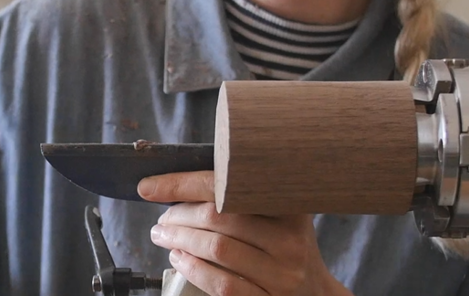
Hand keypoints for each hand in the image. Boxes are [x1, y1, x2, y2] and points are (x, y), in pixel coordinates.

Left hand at [138, 171, 351, 295]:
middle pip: (220, 217)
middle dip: (179, 215)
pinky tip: (180, 259)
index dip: (184, 184)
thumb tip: (186, 185)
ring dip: (180, 241)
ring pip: (218, 249)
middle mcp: (290, 238)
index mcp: (290, 206)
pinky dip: (194, 270)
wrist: (316, 293)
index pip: (230, 186)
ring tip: (163, 235)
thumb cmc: (288, 247)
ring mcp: (282, 272)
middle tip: (161, 218)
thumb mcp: (282, 216)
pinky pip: (224, 284)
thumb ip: (249, 198)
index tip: (151, 186)